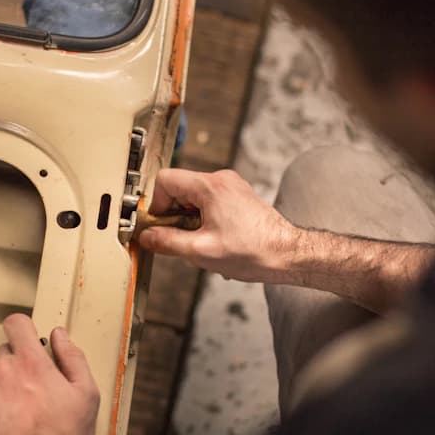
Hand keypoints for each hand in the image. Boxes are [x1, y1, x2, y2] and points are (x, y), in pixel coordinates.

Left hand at [0, 314, 99, 434]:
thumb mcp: (86, 396)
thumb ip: (73, 358)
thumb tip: (60, 336)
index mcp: (32, 363)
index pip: (17, 324)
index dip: (21, 329)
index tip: (25, 339)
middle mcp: (3, 370)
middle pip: (2, 351)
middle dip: (14, 364)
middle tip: (26, 387)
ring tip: (6, 403)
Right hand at [139, 169, 296, 282]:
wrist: (287, 255)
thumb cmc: (253, 251)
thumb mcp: (201, 251)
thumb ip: (167, 242)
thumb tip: (147, 237)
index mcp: (210, 186)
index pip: (165, 180)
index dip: (157, 205)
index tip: (160, 226)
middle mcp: (221, 179)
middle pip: (178, 187)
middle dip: (172, 214)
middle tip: (179, 237)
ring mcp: (231, 186)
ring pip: (192, 196)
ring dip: (188, 219)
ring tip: (200, 241)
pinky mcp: (237, 196)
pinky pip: (207, 202)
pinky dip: (202, 219)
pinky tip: (212, 239)